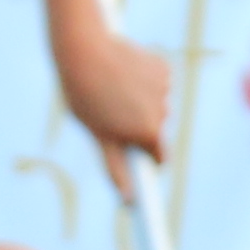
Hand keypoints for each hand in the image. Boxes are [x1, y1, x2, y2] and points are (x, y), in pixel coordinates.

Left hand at [57, 21, 172, 164]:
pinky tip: (123, 73)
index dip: (147, 158)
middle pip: (156, 129)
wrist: (84, 49)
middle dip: (138, 125)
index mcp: (149, 133)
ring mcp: (165, 89)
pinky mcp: (162, 68)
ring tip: (112, 89)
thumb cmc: (85, 97)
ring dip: (140, 101)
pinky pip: (156, 83)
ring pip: (156, 104)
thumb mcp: (99, 136)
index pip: (160, 158)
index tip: (140, 160)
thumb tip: (129, 200)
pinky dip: (143, 81)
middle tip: (110, 112)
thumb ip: (117, 167)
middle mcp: (163, 113)